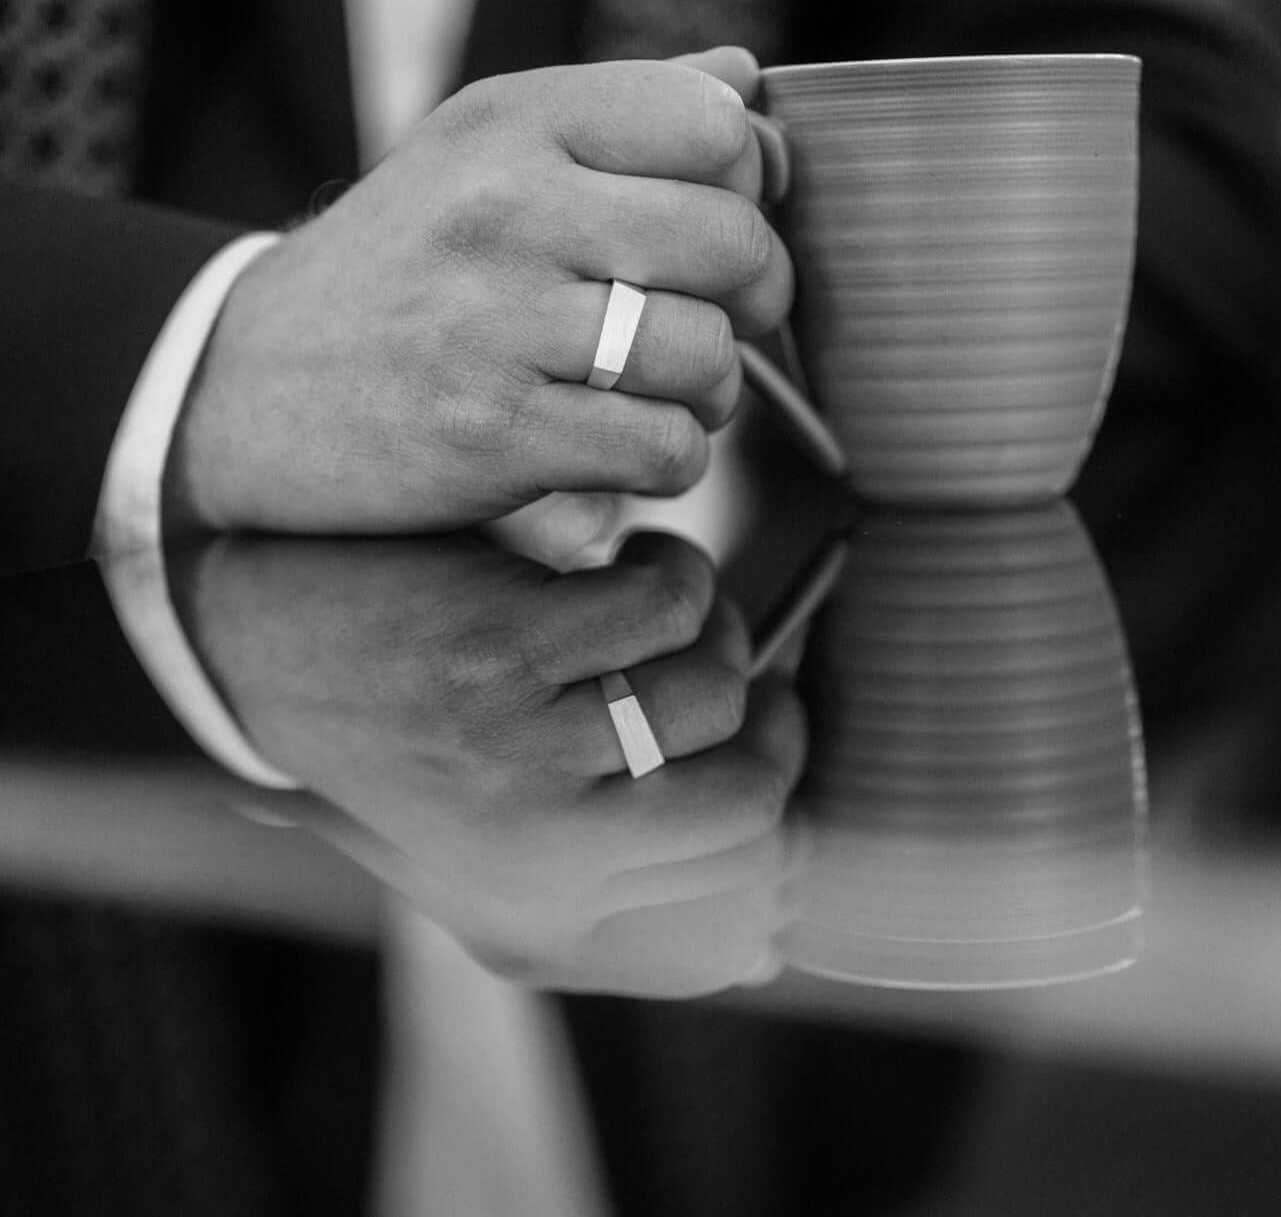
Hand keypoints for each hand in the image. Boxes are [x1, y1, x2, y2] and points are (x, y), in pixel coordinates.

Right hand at [168, 47, 793, 535]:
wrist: (247, 383)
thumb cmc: (396, 268)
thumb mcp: (480, 152)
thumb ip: (618, 111)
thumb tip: (745, 81)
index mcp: (514, 124)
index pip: (716, 126)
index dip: (752, 188)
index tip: (718, 233)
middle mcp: (506, 210)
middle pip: (734, 243)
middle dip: (758, 300)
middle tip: (717, 324)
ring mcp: (496, 325)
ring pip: (707, 356)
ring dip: (713, 393)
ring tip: (665, 395)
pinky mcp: (492, 434)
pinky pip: (661, 448)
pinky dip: (670, 460)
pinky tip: (631, 450)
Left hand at [174, 531, 806, 993]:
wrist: (267, 643)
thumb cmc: (395, 739)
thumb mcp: (490, 858)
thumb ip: (613, 900)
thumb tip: (762, 956)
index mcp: (542, 914)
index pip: (735, 886)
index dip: (775, 800)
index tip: (770, 730)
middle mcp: (541, 856)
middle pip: (750, 794)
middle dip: (766, 716)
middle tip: (730, 661)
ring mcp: (524, 757)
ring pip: (715, 688)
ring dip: (712, 626)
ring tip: (667, 602)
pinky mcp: (507, 656)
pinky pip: (666, 608)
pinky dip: (666, 570)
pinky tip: (627, 562)